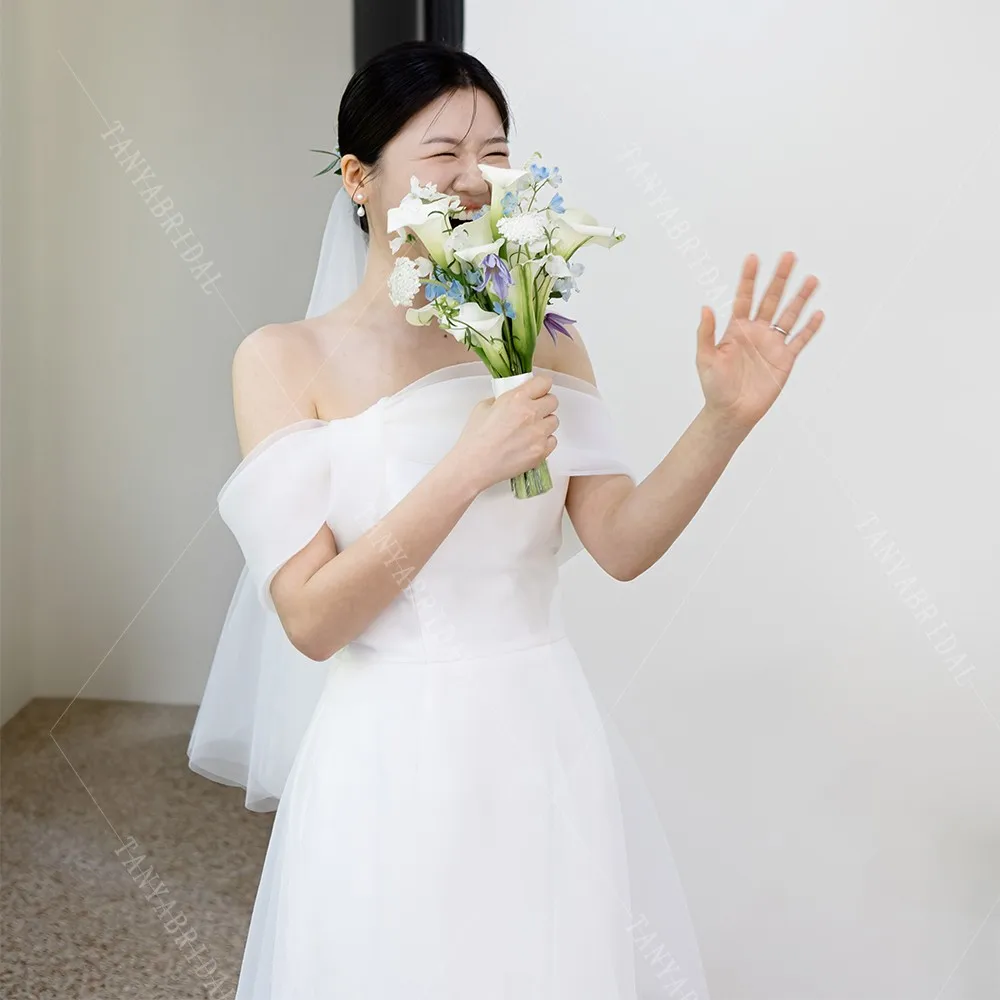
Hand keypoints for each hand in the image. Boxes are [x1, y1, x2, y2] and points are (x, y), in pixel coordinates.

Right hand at [451, 373, 559, 493]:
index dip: (541, 386)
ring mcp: (538, 434)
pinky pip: (552, 441)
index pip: (544, 382)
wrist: (474, 465)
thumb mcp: (483, 407)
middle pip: (553, 401)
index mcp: (517, 398)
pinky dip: (544, 441)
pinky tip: (530, 444)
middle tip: (532, 412)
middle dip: (544, 404)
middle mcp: (531, 414)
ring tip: (529, 431)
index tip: (537, 391)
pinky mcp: (541, 452)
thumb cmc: (475, 438)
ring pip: (554, 421)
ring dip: (544, 424)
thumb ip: (503, 400)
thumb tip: (513, 401)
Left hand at [696, 252, 823, 429]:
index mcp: (736, 329)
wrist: (732, 412)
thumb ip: (706, 333)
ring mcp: (772, 345)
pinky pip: (800, 341)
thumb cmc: (715, 387)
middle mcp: (756, 332)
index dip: (748, 278)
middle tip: (789, 256)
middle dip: (779, 278)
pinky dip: (810, 328)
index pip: (744, 297)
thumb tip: (705, 307)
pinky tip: (818, 313)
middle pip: (770, 299)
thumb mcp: (705, 358)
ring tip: (811, 279)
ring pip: (789, 315)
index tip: (753, 258)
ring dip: (800, 298)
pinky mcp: (785, 360)